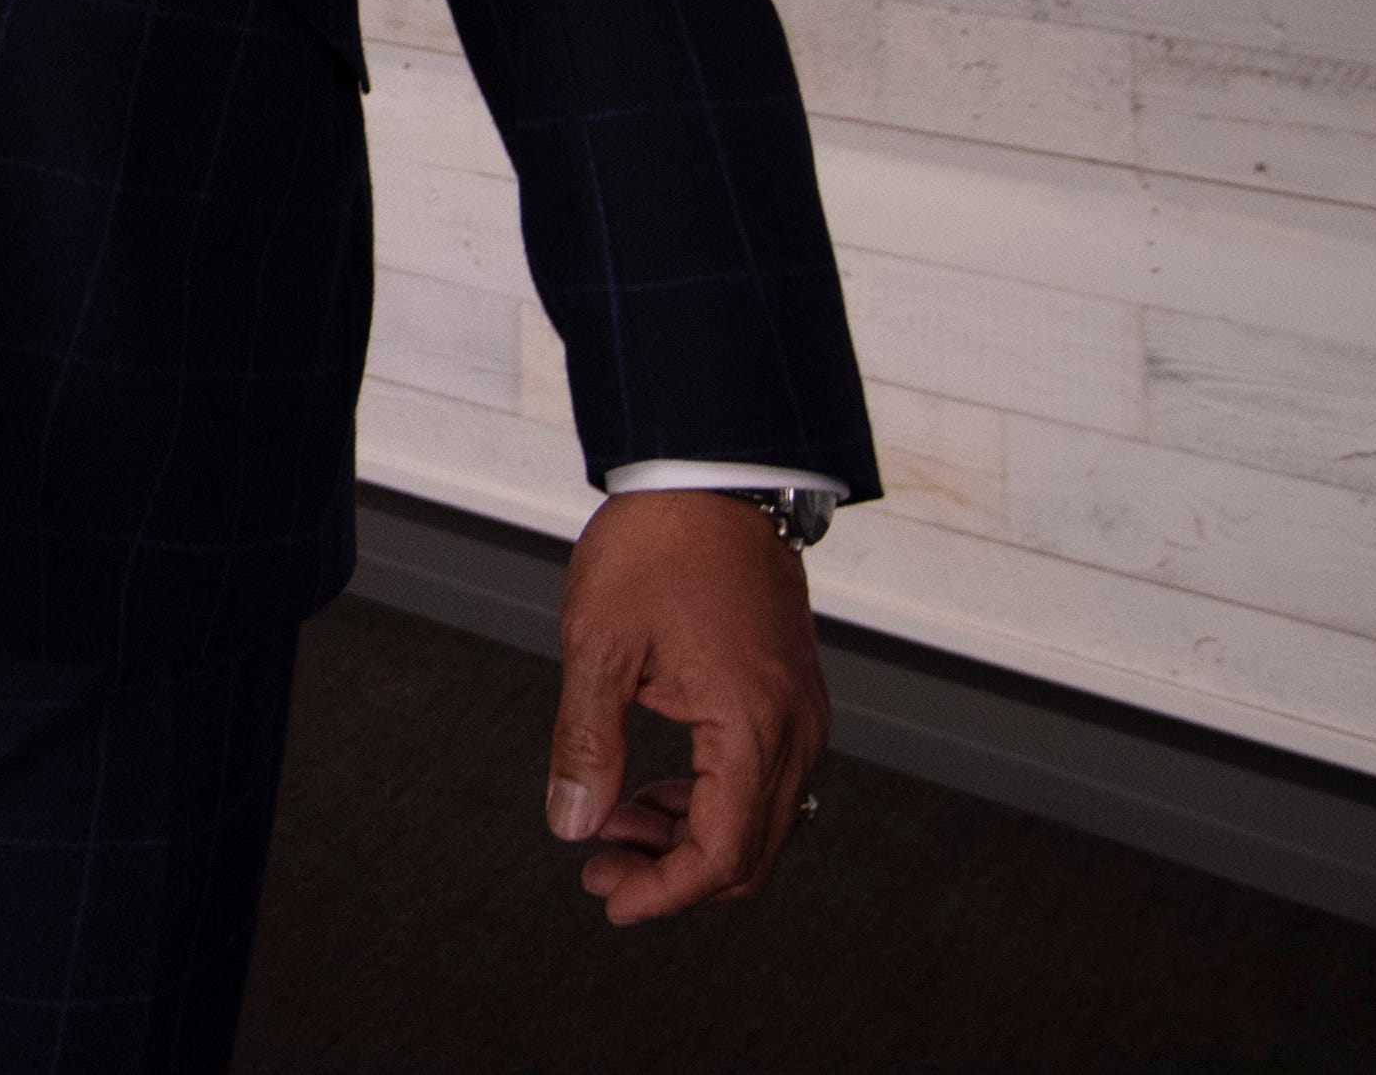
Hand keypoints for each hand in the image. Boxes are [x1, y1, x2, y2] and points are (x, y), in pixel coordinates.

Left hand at [544, 491, 826, 926]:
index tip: (611, 900)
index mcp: (752, 725)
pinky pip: (766, 782)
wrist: (710, 475)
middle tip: (600, 870)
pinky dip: (712, 802)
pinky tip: (651, 793)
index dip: (666, 892)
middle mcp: (797, 732)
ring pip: (762, 823)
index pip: (722, 851)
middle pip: (752, 853)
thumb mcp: (598, 644)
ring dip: (690, 841)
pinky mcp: (795, 699)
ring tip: (613, 829)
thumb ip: (586, 743)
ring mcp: (804, 716)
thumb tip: (571, 825)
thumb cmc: (655, 547)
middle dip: (674, 876)